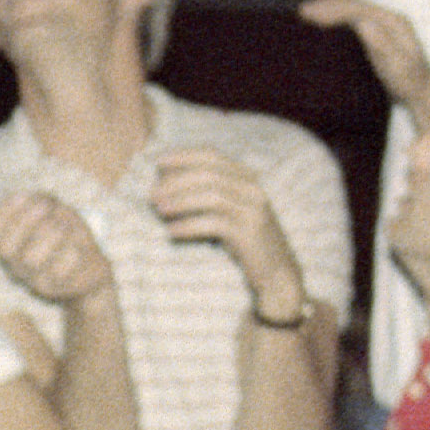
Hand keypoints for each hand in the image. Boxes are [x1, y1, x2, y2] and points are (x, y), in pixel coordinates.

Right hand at [0, 189, 111, 310]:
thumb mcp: (57, 212)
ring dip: (49, 234)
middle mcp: (16, 265)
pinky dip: (69, 252)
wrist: (92, 269)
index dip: (5, 211)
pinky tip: (77, 247)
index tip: (26, 195)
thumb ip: (44, 202)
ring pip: (30, 259)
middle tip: (46, 207)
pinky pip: (59, 271)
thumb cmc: (68, 235)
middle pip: (6, 247)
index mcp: (9, 245)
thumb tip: (41, 203)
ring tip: (64, 227)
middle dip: (25, 220)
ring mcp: (32, 280)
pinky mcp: (55, 290)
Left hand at [148, 148, 307, 324]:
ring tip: (158, 210)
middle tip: (152, 194)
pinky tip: (171, 232)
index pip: (212, 156)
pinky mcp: (250, 233)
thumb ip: (208, 193)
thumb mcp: (230, 210)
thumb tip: (164, 183)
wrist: (277, 274)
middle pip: (208, 174)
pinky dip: (189, 226)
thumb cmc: (244, 240)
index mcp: (247, 177)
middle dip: (176, 181)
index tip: (157, 163)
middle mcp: (253, 188)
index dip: (183, 156)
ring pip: (211, 196)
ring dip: (180, 201)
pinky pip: (214, 224)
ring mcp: (254, 210)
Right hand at [296, 0, 429, 131]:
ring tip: (306, 12)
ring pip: (352, 7)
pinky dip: (335, 16)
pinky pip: (352, 17)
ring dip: (329, 7)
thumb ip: (382, 44)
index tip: (312, 15)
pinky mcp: (376, 31)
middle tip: (302, 11)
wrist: (422, 92)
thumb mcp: (398, 66)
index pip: (358, 9)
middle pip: (353, 3)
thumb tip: (362, 23)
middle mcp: (388, 17)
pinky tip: (322, 21)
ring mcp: (383, 23)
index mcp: (393, 22)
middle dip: (327, 4)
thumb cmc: (410, 82)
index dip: (334, 9)